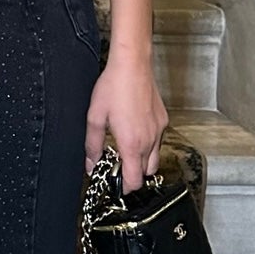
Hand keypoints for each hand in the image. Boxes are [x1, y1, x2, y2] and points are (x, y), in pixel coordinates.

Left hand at [84, 50, 167, 190]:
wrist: (132, 65)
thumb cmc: (113, 87)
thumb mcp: (95, 118)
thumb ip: (92, 145)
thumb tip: (90, 164)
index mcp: (132, 144)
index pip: (134, 180)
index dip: (125, 188)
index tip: (116, 185)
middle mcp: (149, 140)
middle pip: (146, 173)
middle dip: (133, 175)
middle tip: (118, 166)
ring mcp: (159, 130)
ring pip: (154, 158)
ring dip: (142, 161)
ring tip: (126, 149)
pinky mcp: (163, 120)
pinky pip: (158, 141)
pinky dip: (149, 145)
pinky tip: (135, 132)